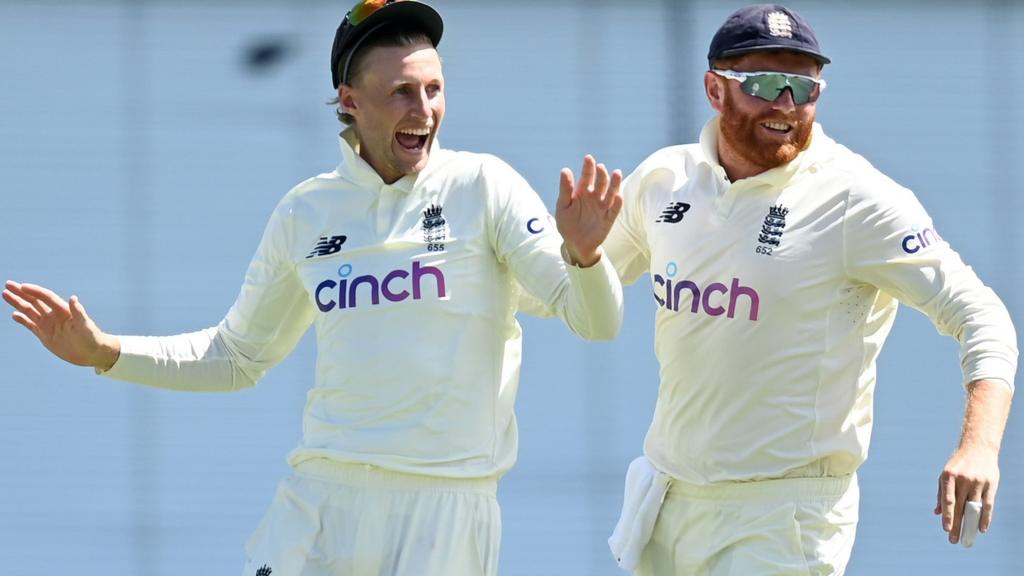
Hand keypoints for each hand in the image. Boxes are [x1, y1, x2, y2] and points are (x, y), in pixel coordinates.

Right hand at [3, 280, 119, 370]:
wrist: (92, 352)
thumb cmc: (92, 337)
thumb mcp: (85, 325)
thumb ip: (79, 312)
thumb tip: (73, 298)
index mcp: (63, 311)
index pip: (46, 297)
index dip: (34, 291)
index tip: (22, 286)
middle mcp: (54, 315)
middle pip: (35, 300)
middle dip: (21, 293)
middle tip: (8, 284)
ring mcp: (48, 325)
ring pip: (30, 310)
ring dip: (18, 303)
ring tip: (5, 294)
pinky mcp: (45, 335)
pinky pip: (31, 325)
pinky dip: (22, 320)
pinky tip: (14, 314)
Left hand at [556, 155, 622, 266]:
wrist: (575, 244)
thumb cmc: (567, 224)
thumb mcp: (562, 206)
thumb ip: (565, 189)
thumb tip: (565, 170)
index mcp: (582, 192)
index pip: (587, 176)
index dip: (588, 167)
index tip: (588, 158)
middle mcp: (594, 197)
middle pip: (601, 182)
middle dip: (601, 174)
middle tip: (600, 167)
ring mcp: (602, 207)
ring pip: (611, 193)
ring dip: (614, 183)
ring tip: (616, 173)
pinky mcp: (609, 219)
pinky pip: (614, 210)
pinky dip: (617, 203)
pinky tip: (618, 195)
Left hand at [934, 445, 999, 544]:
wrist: (978, 448)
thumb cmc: (959, 464)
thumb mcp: (946, 475)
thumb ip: (941, 493)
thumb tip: (937, 512)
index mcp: (948, 476)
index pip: (948, 500)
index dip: (948, 515)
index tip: (946, 529)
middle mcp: (963, 479)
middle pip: (960, 507)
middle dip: (956, 524)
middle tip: (953, 540)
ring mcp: (978, 482)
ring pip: (974, 508)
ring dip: (970, 524)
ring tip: (967, 537)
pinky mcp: (991, 484)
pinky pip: (988, 504)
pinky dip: (985, 517)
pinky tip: (981, 528)